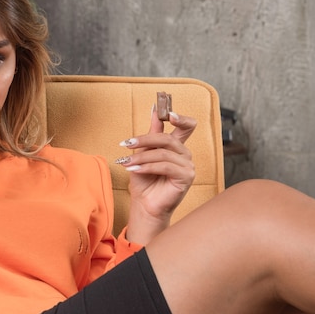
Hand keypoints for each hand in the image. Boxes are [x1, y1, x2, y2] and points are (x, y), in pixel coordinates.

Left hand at [116, 106, 196, 243]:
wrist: (144, 204)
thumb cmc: (144, 180)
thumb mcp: (143, 153)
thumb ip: (151, 133)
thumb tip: (154, 110)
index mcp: (177, 146)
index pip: (186, 126)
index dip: (180, 117)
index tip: (166, 112)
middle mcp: (185, 154)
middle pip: (168, 138)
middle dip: (145, 139)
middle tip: (127, 143)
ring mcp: (188, 165)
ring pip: (163, 153)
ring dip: (141, 156)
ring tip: (126, 162)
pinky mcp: (186, 177)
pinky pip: (165, 166)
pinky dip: (147, 166)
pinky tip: (134, 169)